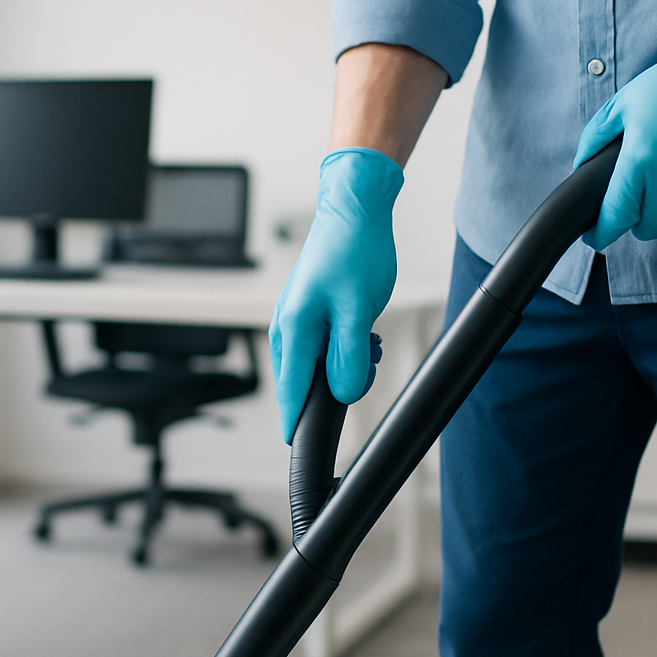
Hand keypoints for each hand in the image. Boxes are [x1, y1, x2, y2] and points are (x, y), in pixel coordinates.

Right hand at [270, 147, 401, 442]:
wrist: (354, 209)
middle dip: (333, 389)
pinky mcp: (309, 312)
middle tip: (366, 364)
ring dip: (344, 365)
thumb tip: (341, 392)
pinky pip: (321, 347)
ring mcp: (296, 319)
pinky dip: (344, 349)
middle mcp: (287, 327)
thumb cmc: (355, 250)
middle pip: (303, 382)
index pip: (291, 391)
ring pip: (316, 365)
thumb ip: (349, 356)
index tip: (301, 448)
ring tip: (370, 341)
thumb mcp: (360, 310)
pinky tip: (365, 334)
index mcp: (294, 329)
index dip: (297, 423)